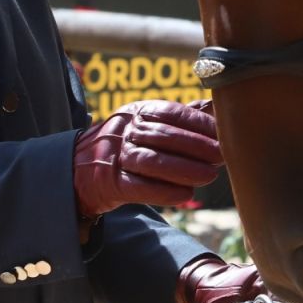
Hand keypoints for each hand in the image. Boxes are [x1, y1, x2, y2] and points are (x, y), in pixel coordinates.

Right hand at [73, 101, 221, 220]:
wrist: (80, 170)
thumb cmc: (128, 145)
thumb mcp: (148, 125)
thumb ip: (183, 118)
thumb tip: (219, 107)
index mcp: (137, 112)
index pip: (170, 113)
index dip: (198, 123)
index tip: (222, 134)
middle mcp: (124, 131)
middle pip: (163, 137)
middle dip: (196, 147)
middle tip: (222, 157)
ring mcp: (114, 157)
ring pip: (151, 162)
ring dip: (184, 169)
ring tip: (210, 176)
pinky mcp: (109, 183)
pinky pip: (137, 187)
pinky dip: (163, 192)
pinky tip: (185, 195)